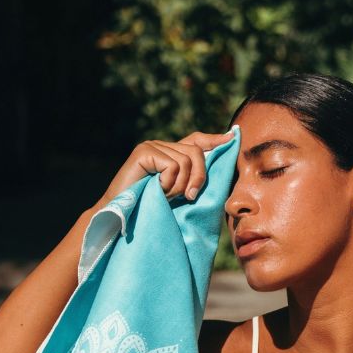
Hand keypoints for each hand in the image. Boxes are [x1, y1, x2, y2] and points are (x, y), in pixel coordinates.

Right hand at [90, 129, 234, 212]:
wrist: (121, 216)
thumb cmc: (149, 209)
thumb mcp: (177, 194)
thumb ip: (191, 180)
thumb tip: (215, 173)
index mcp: (170, 154)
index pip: (196, 140)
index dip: (214, 140)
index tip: (232, 137)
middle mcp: (161, 145)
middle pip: (196, 152)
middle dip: (199, 177)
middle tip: (189, 197)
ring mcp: (151, 146)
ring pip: (187, 161)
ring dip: (180, 185)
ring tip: (165, 195)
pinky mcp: (144, 151)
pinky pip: (172, 165)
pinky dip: (168, 183)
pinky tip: (156, 190)